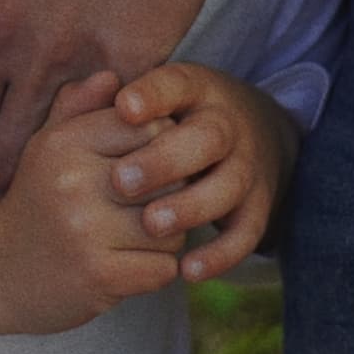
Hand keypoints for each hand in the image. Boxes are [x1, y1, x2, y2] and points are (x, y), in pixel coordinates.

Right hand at [0, 72, 191, 332]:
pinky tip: (135, 266)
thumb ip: (79, 108)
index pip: (150, 128)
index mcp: (64, 143)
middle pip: (169, 176)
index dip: (163, 147)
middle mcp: (72, 182)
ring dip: (169, 237)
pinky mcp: (99, 276)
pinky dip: (158, 271)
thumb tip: (112, 77)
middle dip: (173, 193)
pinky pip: (164, 268)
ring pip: (172, 227)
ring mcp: (85, 232)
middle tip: (155, 205)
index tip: (151, 164)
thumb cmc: (36, 201)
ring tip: (144, 237)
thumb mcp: (47, 147)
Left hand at [109, 61, 288, 282]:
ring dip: (190, 207)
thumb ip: (112, 99)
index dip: (153, 96)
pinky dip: (220, 255)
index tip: (124, 108)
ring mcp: (248, 165)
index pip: (177, 84)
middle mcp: (228, 124)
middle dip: (165, 160)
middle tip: (121, 181)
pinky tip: (186, 270)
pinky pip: (246, 233)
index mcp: (196, 89)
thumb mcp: (151, 99)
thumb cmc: (177, 119)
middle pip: (207, 137)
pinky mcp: (259, 206)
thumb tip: (95, 85)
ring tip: (150, 225)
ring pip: (229, 185)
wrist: (253, 135)